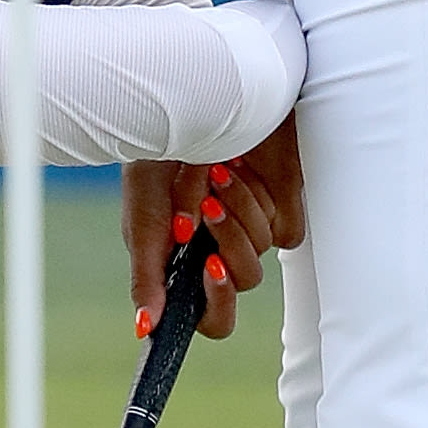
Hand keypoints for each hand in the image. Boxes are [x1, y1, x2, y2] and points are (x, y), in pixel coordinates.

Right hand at [122, 114, 304, 342]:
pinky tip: (242, 166)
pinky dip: (262, 199)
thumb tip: (146, 328)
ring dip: (237, 208)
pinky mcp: (283, 204)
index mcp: (186, 264)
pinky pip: (285, 229)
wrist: (195, 99)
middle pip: (242, 282)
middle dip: (227, 241)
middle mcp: (222, 250)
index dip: (214, 305)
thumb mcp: (142, 217)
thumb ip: (146, 274)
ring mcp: (254, 227)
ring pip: (261, 250)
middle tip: (207, 206)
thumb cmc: (157, 159)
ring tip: (215, 170)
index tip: (208, 268)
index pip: (211, 316)